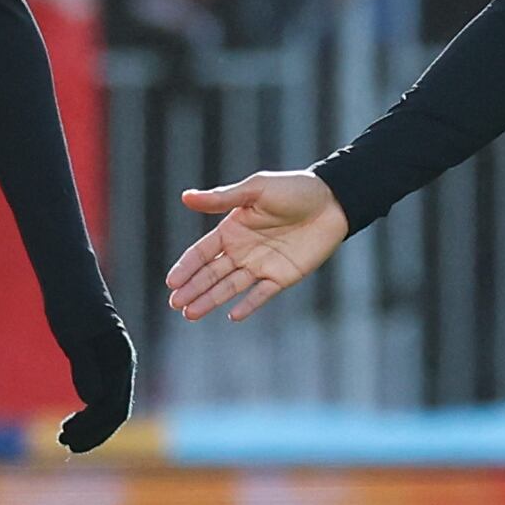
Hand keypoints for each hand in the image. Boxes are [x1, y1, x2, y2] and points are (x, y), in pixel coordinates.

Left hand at [52, 292, 137, 452]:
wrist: (70, 280)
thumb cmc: (72, 303)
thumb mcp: (74, 335)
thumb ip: (84, 366)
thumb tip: (92, 400)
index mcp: (121, 359)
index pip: (115, 407)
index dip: (94, 429)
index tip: (69, 440)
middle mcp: (122, 365)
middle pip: (115, 413)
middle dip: (92, 433)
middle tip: (64, 444)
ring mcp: (113, 365)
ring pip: (108, 406)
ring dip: (89, 426)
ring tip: (64, 437)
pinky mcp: (101, 363)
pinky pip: (100, 395)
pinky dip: (87, 412)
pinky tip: (72, 420)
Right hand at [164, 170, 349, 321]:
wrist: (333, 202)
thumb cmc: (294, 189)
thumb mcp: (256, 190)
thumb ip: (222, 198)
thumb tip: (185, 197)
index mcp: (232, 229)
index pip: (202, 253)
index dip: (186, 267)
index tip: (171, 283)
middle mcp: (242, 250)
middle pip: (211, 274)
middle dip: (192, 289)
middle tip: (176, 304)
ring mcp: (261, 265)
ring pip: (230, 287)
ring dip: (211, 300)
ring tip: (190, 314)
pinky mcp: (282, 277)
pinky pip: (261, 294)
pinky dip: (248, 305)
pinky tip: (232, 315)